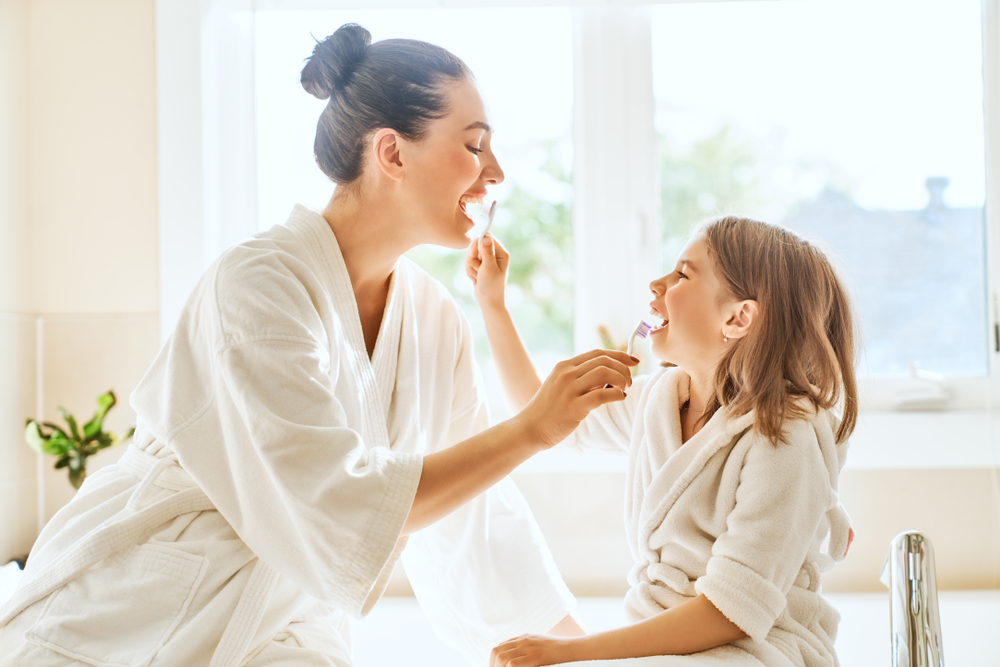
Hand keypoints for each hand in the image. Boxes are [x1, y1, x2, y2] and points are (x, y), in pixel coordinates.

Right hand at [465, 233, 508, 310]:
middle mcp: (495, 255)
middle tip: (478, 268)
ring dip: (471, 266)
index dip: (478, 244)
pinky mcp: (480, 266)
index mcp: (501, 253)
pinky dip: (470, 270)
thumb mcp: (488, 268)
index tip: (475, 254)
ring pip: (471, 254)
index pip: (487, 237)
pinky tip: (476, 278)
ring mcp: (487, 260)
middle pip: (476, 245)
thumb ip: (487, 252)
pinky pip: (469, 262)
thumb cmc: (491, 286)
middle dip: (473, 258)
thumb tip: (486, 236)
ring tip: (478, 275)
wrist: (488, 301)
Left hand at [491, 634, 577, 666]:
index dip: (493, 659)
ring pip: (502, 658)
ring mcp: (528, 648)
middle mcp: (523, 641)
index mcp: (523, 637)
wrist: (571, 647)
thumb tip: (513, 657)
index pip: (499, 646)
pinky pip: (514, 664)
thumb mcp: (538, 642)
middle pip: (497, 652)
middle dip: (493, 664)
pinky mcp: (535, 657)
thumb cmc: (556, 648)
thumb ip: (525, 646)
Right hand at [514, 349, 635, 449]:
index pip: (597, 353)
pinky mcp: (573, 407)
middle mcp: (566, 374)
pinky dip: (617, 394)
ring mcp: (569, 390)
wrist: (530, 428)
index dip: (619, 355)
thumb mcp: (562, 387)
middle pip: (604, 361)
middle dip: (623, 368)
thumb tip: (611, 377)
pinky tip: (620, 398)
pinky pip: (602, 395)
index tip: (633, 361)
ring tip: (624, 389)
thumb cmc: (549, 410)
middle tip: (629, 381)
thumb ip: (582, 379)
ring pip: (604, 373)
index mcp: (564, 366)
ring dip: (621, 379)